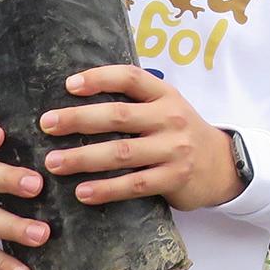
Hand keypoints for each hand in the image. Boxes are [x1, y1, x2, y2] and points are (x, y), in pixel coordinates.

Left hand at [39, 65, 241, 210]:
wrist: (222, 165)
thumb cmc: (181, 133)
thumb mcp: (167, 108)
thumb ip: (135, 102)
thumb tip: (78, 98)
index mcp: (165, 94)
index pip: (130, 77)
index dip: (99, 78)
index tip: (69, 85)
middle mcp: (171, 118)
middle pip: (119, 115)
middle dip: (78, 119)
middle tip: (47, 124)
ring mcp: (174, 149)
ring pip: (122, 152)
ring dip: (83, 158)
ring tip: (53, 162)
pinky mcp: (174, 178)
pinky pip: (134, 184)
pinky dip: (106, 189)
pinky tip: (82, 192)